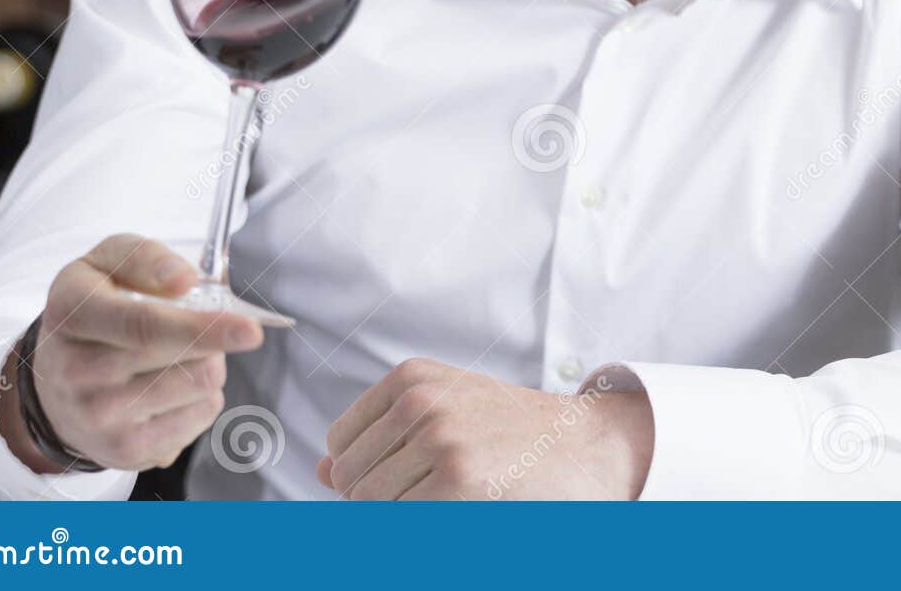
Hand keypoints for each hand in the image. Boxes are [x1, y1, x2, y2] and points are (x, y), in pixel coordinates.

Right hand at [0, 233, 265, 473]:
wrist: (52, 382)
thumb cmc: (94, 307)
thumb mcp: (107, 263)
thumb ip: (146, 258)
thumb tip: (184, 280)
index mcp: (74, 314)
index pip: (145, 326)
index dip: (204, 328)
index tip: (251, 331)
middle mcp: (78, 372)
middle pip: (188, 358)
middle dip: (213, 336)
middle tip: (197, 327)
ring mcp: (99, 419)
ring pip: (202, 384)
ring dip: (207, 363)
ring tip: (175, 357)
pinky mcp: (125, 452)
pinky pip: (202, 416)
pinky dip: (201, 396)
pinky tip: (169, 390)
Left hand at [317, 358, 653, 499]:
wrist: (580, 444)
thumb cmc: (509, 430)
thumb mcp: (443, 411)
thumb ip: (378, 438)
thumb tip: (320, 471)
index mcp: (411, 377)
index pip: (341, 443)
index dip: (363, 471)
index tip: (406, 472)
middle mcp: (420, 401)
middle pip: (350, 478)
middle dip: (379, 497)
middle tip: (434, 489)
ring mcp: (438, 440)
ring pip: (371, 504)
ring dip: (401, 513)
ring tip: (451, 495)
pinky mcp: (456, 481)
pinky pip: (401, 520)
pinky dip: (420, 524)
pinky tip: (460, 507)